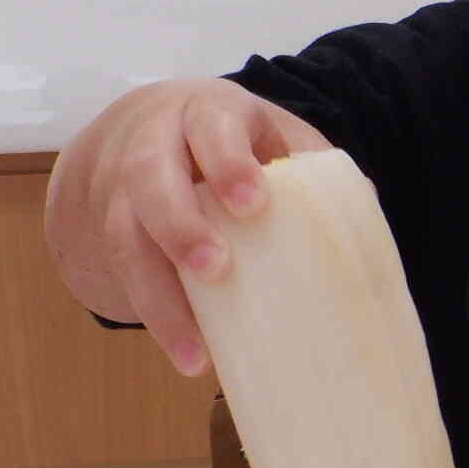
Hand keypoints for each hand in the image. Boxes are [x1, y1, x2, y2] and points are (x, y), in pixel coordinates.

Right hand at [47, 78, 327, 374]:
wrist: (135, 130)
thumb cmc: (225, 137)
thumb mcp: (266, 131)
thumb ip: (306, 161)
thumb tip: (362, 209)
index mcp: (203, 113)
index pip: (211, 129)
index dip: (229, 164)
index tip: (254, 205)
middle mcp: (150, 145)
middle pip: (148, 178)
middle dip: (179, 225)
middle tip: (216, 268)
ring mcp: (119, 190)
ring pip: (123, 238)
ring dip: (158, 298)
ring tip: (196, 353)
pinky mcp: (106, 233)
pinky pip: (121, 276)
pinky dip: (156, 317)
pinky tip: (188, 354)